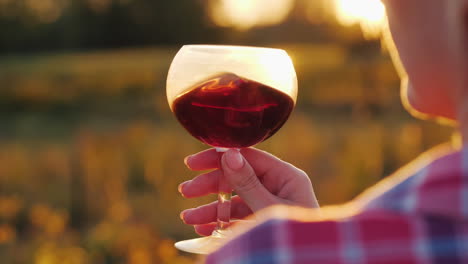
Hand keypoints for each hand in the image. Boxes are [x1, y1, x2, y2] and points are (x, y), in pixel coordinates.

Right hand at [179, 148, 318, 235]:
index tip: (192, 163)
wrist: (309, 263)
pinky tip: (203, 229)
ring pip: (235, 201)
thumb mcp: (267, 208)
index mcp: (287, 177)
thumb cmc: (293, 236)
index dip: (218, 157)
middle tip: (185, 191)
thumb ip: (247, 183)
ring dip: (211, 209)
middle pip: (237, 178)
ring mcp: (271, 206)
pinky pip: (239, 218)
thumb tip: (228, 154)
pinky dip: (221, 223)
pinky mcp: (264, 222)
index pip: (248, 157)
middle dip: (210, 186)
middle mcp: (279, 187)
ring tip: (188, 218)